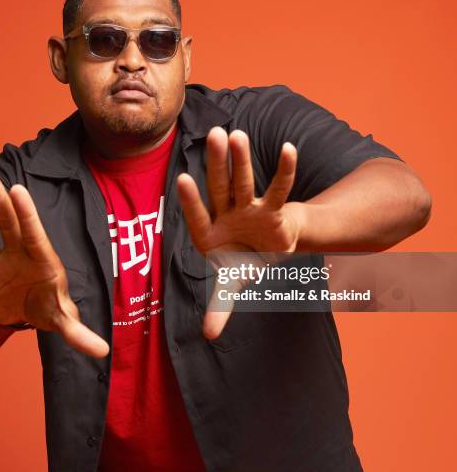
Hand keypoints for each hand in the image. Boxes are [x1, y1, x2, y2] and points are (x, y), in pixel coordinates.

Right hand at [0, 162, 108, 357]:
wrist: (30, 313)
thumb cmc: (51, 307)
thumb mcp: (64, 320)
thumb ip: (79, 333)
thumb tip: (102, 352)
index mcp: (42, 259)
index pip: (34, 232)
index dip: (26, 213)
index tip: (17, 188)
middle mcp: (17, 255)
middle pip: (5, 222)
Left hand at [176, 127, 303, 337]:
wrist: (265, 250)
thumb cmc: (240, 262)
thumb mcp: (230, 283)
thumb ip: (220, 306)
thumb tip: (208, 337)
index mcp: (210, 233)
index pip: (199, 216)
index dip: (192, 201)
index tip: (183, 179)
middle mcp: (227, 215)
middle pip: (220, 188)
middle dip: (217, 164)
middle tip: (213, 135)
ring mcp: (249, 208)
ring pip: (245, 182)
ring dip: (242, 160)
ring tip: (236, 134)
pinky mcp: (273, 208)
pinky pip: (280, 188)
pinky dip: (285, 170)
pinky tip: (287, 149)